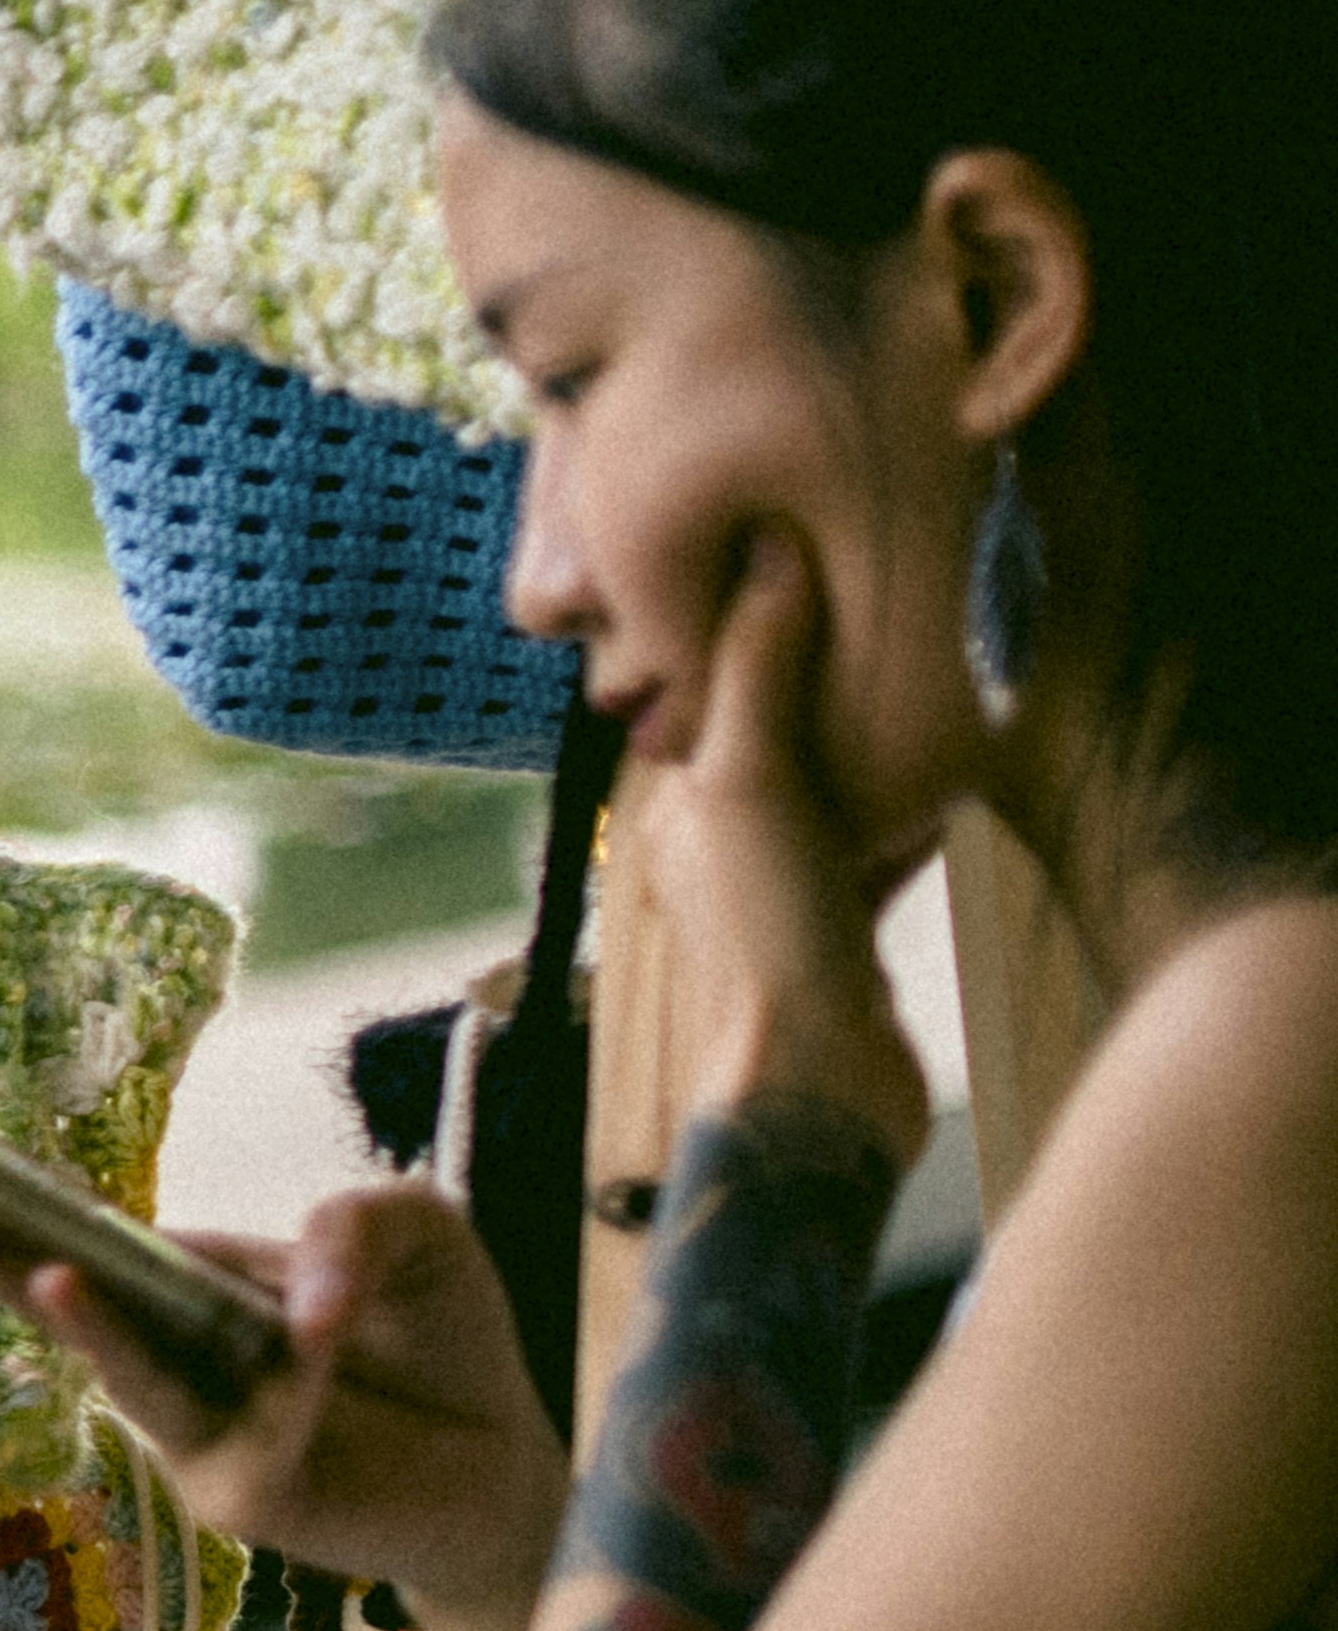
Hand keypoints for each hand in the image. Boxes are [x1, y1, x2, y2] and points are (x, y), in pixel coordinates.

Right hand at [0, 1161, 566, 1630]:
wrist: (507, 1463)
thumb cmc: (442, 1340)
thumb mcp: (417, 1231)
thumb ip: (355, 1222)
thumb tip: (300, 1294)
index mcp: (171, 1282)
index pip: (51, 1223)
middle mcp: (155, 1352)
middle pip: (28, 1279)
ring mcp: (184, 1428)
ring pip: (110, 1360)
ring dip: (53, 1302)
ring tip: (1, 1250)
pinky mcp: (239, 1489)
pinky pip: (226, 1417)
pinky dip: (226, 1364)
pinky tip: (210, 1319)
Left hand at [627, 529, 933, 1146]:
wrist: (818, 1082)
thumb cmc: (765, 934)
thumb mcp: (751, 779)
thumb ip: (758, 669)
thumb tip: (768, 548)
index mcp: (681, 800)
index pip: (716, 686)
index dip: (759, 624)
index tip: (817, 557)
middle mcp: (722, 840)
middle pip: (781, 733)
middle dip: (828, 680)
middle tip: (893, 608)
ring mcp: (782, 887)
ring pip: (834, 787)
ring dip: (874, 744)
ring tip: (929, 678)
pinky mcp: (841, 928)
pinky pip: (878, 849)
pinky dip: (908, 815)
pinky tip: (949, 781)